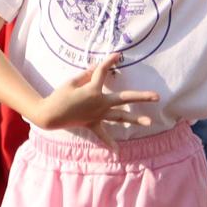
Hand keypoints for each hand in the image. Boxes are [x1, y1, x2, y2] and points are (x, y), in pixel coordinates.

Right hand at [28, 52, 159, 136]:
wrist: (49, 114)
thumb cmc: (59, 96)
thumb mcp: (72, 82)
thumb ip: (87, 75)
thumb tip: (97, 68)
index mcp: (93, 90)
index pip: (103, 71)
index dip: (110, 61)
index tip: (118, 55)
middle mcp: (99, 103)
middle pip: (124, 98)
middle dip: (141, 97)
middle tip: (157, 97)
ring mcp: (97, 115)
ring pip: (119, 117)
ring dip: (135, 119)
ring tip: (150, 122)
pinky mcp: (92, 123)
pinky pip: (102, 134)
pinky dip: (109, 142)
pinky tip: (117, 151)